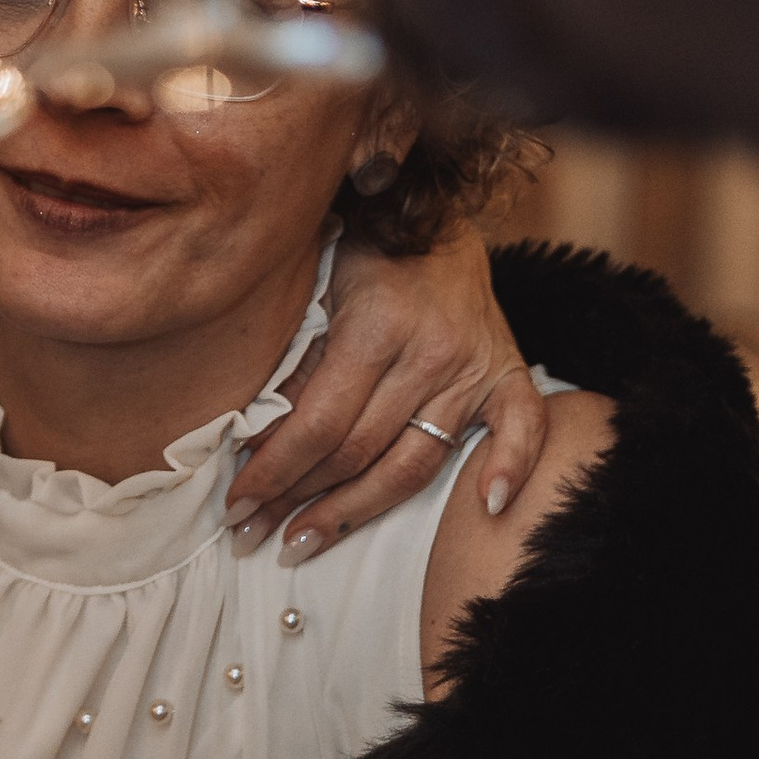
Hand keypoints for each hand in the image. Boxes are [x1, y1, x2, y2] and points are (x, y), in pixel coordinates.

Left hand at [226, 220, 545, 557]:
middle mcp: (431, 354)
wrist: (434, 216)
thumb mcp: (315, 293)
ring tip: (303, 543)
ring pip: (415, 464)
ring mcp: (475, 369)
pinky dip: (510, 468)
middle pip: (359, 452)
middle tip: (253, 533)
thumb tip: (256, 442)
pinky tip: (489, 508)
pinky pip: (522, 430)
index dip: (274, 470)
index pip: (320, 423)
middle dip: (297, 499)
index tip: (237, 504)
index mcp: (377, 327)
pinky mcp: (510, 375)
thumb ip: (296, 365)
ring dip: (355, 512)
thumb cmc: (363, 253)